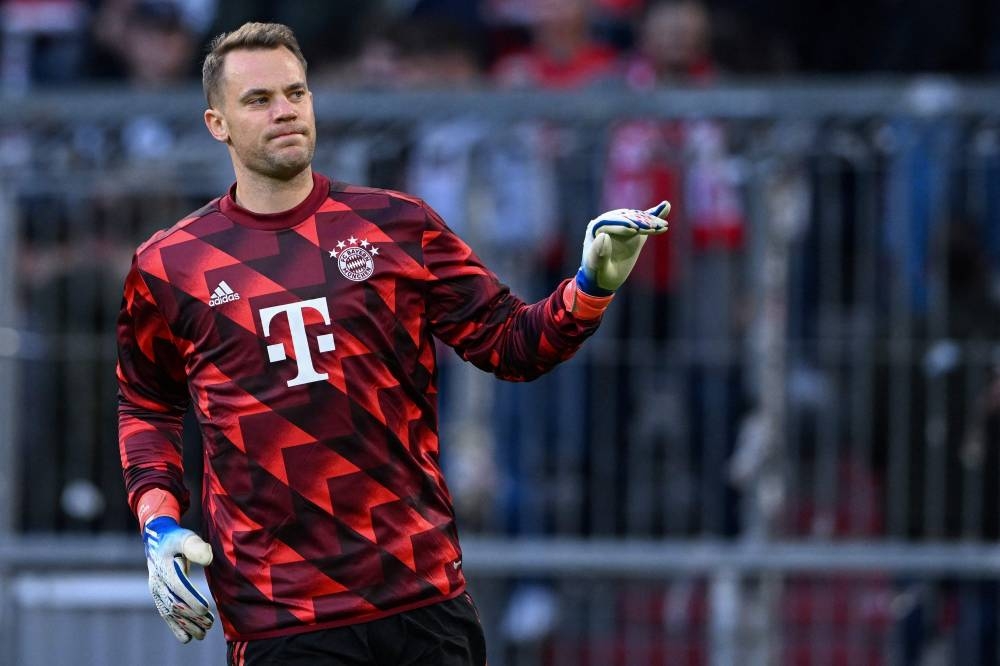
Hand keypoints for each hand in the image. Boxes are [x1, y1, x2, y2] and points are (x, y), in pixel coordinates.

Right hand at [143, 516, 214, 642]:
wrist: (157, 543)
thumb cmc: (175, 540)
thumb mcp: (185, 538)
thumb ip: (196, 546)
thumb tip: (209, 558)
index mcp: (165, 568)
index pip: (178, 586)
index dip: (190, 598)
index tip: (205, 609)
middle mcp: (158, 583)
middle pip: (174, 604)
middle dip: (191, 616)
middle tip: (209, 625)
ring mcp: (157, 593)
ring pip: (170, 613)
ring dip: (186, 625)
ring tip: (203, 634)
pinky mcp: (159, 598)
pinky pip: (166, 615)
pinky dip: (176, 628)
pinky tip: (188, 638)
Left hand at [576, 201, 670, 294]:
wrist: (603, 278)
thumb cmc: (597, 274)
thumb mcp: (596, 267)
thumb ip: (599, 253)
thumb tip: (604, 235)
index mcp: (595, 228)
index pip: (610, 221)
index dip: (624, 225)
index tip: (636, 230)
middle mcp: (608, 222)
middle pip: (626, 217)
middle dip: (640, 222)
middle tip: (653, 228)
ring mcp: (621, 225)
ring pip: (637, 218)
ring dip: (651, 221)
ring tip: (663, 226)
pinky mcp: (632, 230)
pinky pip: (644, 221)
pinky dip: (654, 216)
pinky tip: (666, 207)